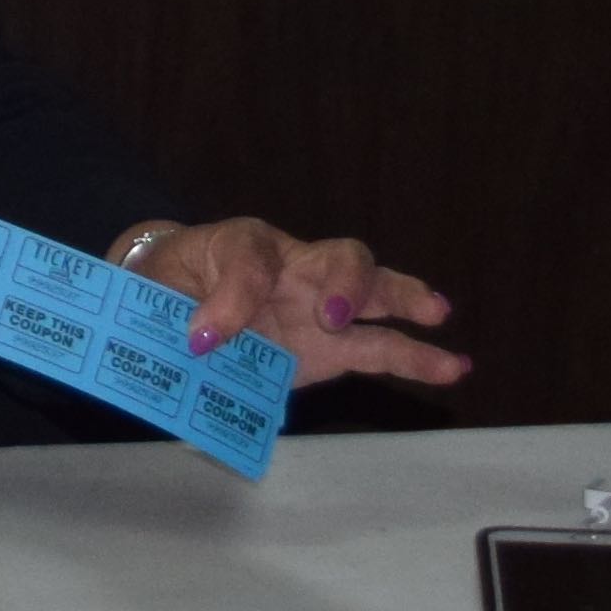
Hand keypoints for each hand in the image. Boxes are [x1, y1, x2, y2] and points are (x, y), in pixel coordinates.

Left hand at [131, 220, 466, 389]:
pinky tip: (454, 365)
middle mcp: (294, 266)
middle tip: (334, 315)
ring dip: (403, 301)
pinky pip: (381, 346)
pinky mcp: (333, 345)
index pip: (249, 260)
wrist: (175, 297)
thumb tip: (203, 342)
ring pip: (373, 292)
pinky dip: (418, 356)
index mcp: (241, 245)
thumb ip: (171, 309)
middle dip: (345, 282)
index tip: (206, 340)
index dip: (231, 299)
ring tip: (436, 313)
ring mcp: (320, 304)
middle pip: (337, 255)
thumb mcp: (155, 288)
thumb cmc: (169, 283)